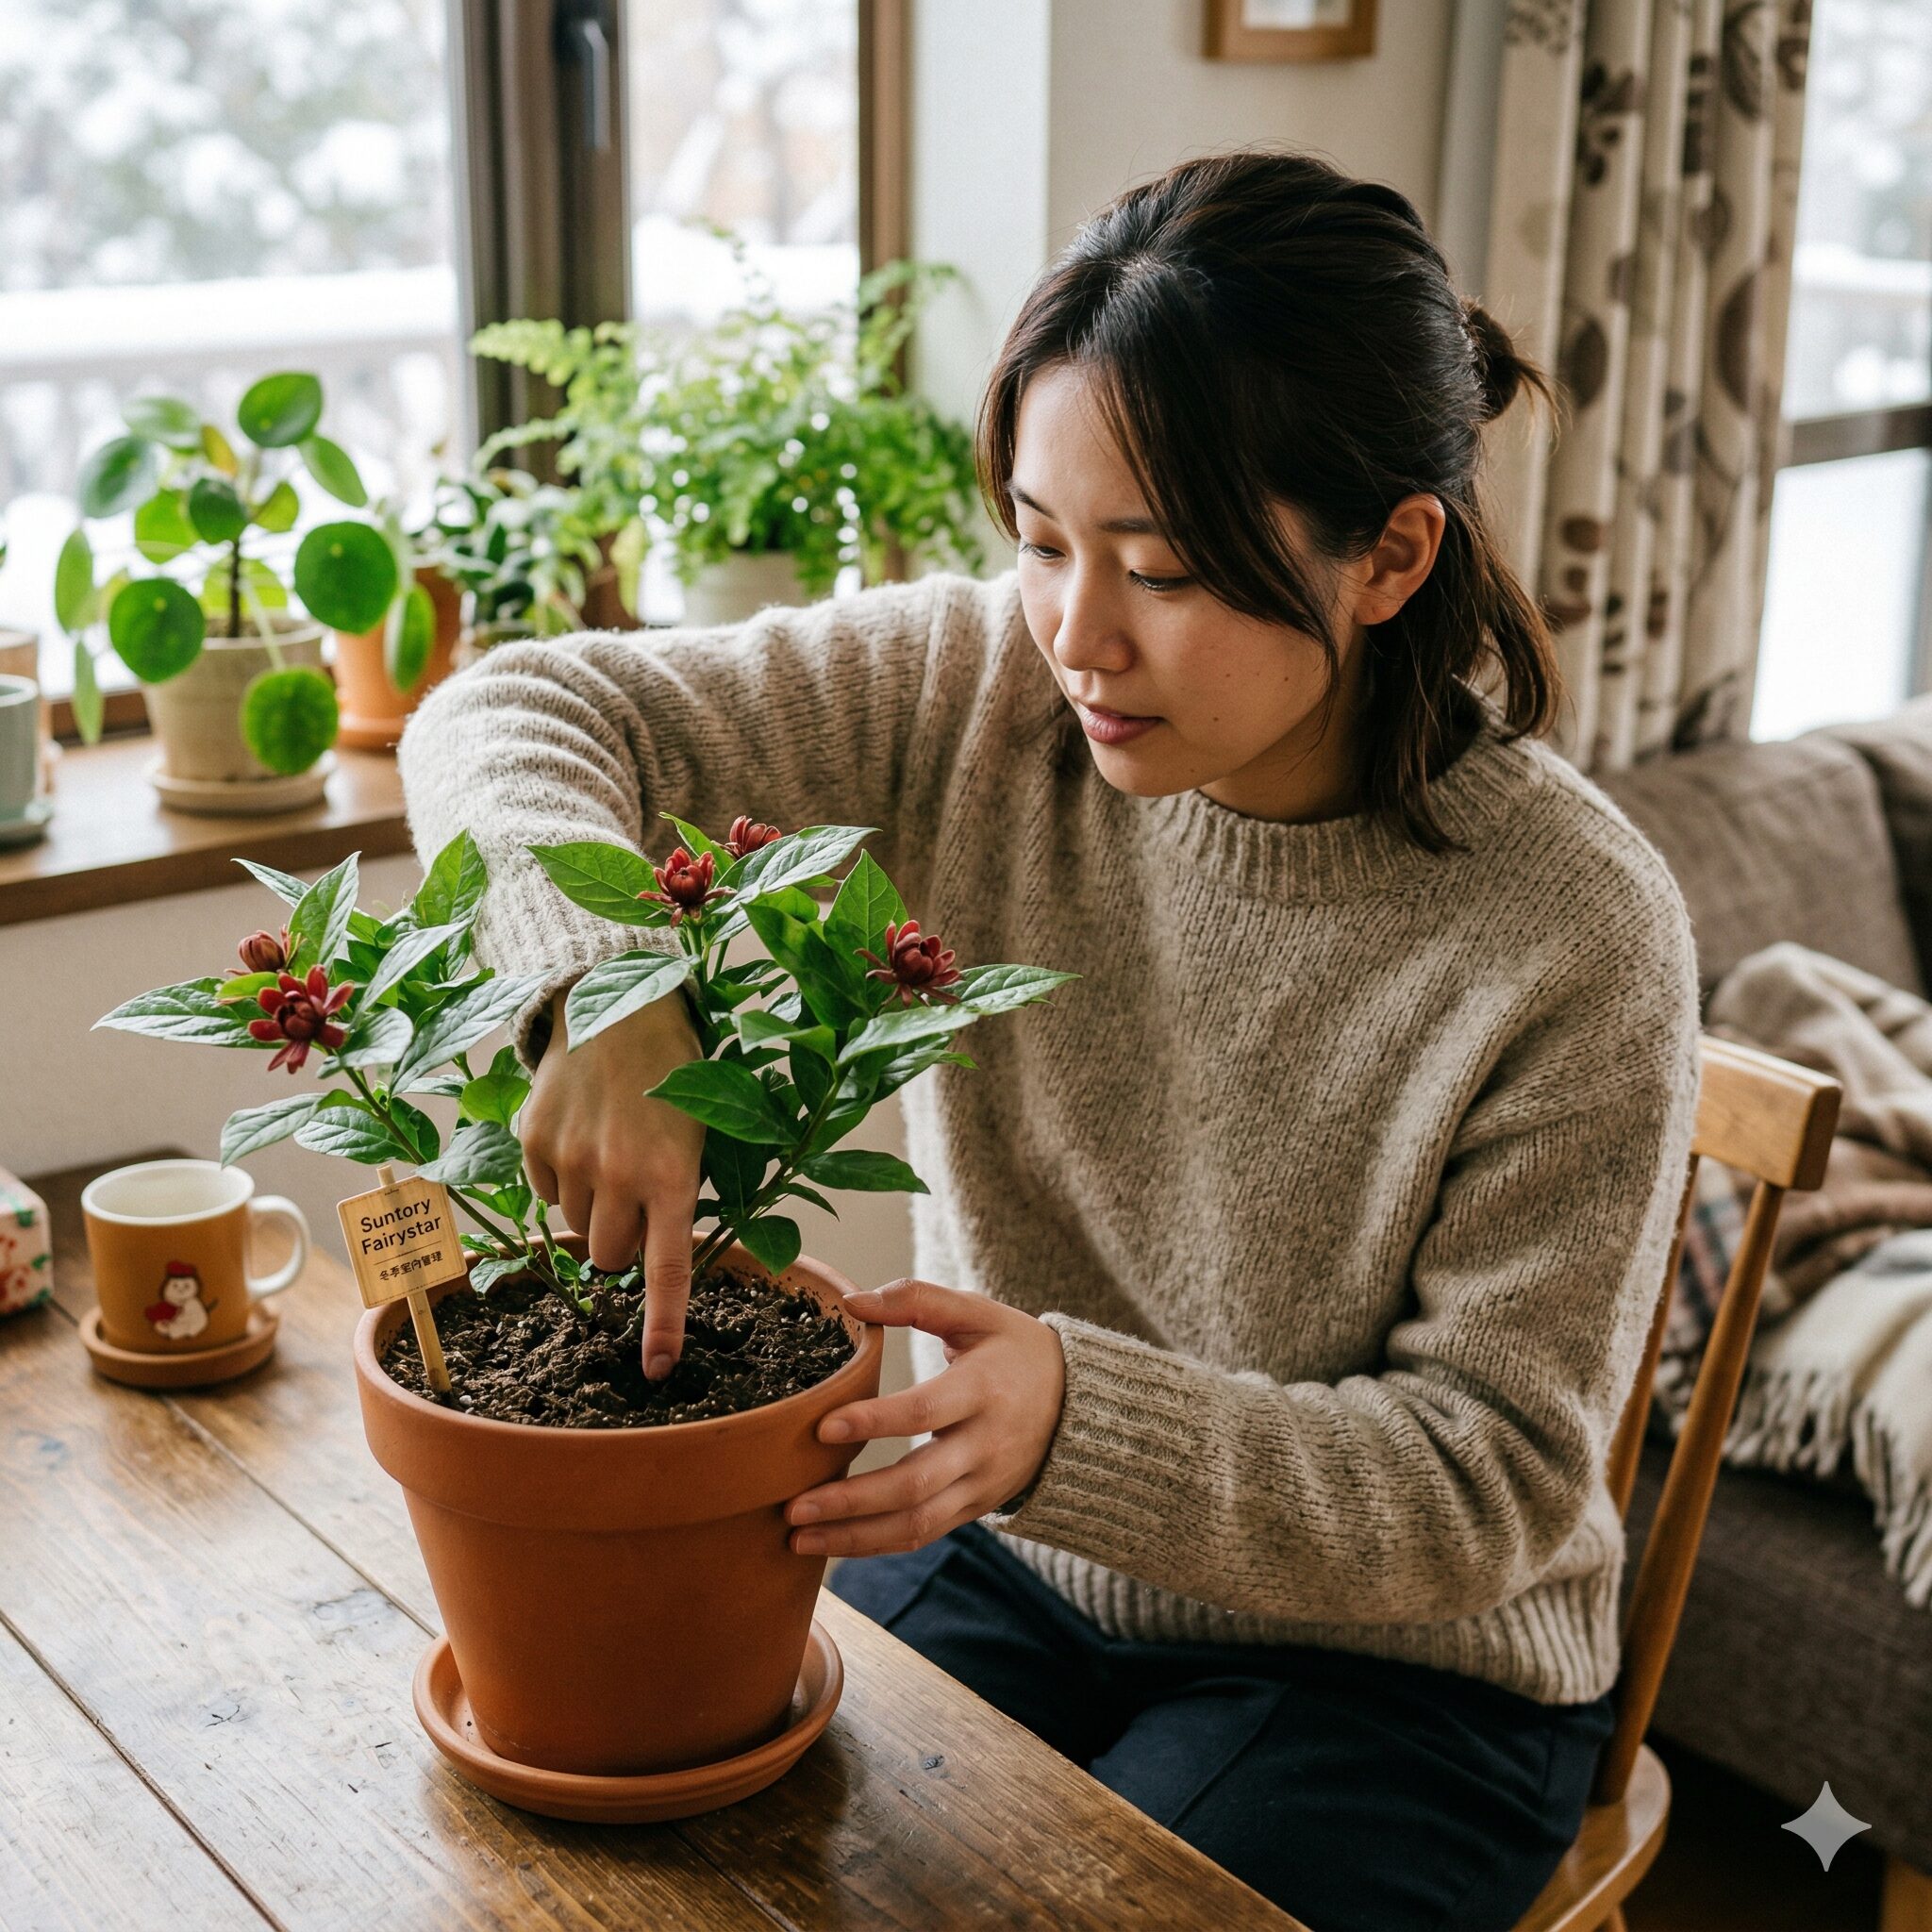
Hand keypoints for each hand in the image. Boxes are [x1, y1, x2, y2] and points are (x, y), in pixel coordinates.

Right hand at [520, 986, 705, 1379]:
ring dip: (592, 1205)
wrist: (619, 1004)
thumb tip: (681, 1254)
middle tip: (635, 1194)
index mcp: (673, 1176)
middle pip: (608, 1258)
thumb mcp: (702, 1133)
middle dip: (620, 1240)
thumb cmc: (674, 1074)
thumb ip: (685, 1195)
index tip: (659, 1370)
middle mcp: (619, 1174)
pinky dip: (562, 1177)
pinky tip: (581, 1135)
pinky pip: (545, 1192)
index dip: (662, 1325)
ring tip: (610, 1150)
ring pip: (576, 1226)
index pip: (667, 1270)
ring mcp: (570, 1159)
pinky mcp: (533, 1142)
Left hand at [786, 1280, 1065, 1557]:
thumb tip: (852, 1301)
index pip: (924, 1411)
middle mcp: (985, 1445)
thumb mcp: (977, 1313)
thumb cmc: (1014, 1350)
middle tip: (794, 1506)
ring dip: (854, 1537)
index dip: (874, 1421)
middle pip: (915, 1485)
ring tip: (798, 1539)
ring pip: (916, 1524)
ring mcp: (982, 1485)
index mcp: (983, 1390)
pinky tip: (831, 1545)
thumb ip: (916, 1299)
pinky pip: (922, 1534)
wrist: (1078, 1406)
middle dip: (851, 1501)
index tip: (822, 1427)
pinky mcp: (976, 1509)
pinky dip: (875, 1545)